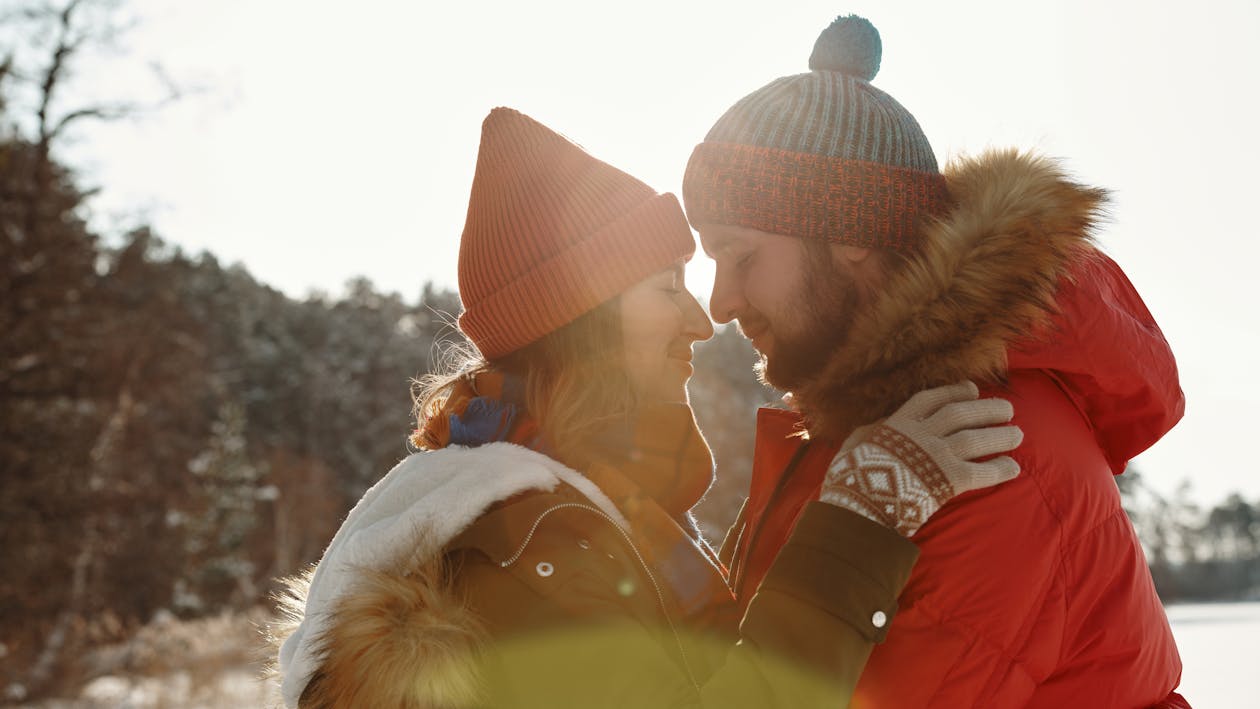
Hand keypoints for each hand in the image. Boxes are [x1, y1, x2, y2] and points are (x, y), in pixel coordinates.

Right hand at [820, 381, 1021, 535]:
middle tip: (1007, 410)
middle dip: (987, 409)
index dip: (954, 392)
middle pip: (962, 413)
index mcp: (899, 423)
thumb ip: (869, 433)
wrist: (858, 504)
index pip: (932, 399)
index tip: (972, 389)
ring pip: (977, 438)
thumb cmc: (850, 476)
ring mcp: (937, 455)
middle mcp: (922, 434)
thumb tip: (874, 428)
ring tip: (1018, 434)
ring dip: (1000, 436)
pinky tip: (1014, 468)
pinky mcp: (948, 480)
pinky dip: (1000, 469)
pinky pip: (981, 472)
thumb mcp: (854, 445)